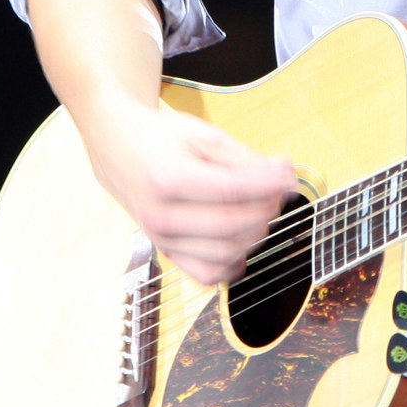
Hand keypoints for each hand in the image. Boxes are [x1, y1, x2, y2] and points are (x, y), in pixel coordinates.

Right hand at [79, 100, 295, 286]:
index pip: (231, 190)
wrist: (117, 147)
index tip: (289, 175)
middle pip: (231, 225)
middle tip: (278, 188)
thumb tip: (283, 172)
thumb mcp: (201, 134)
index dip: (268, 185)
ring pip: (224, 253)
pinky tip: (243, 240)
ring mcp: (161, 238)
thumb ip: (243, 158)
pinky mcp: (165, 252)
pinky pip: (207, 273)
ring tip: (262, 207)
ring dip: (255, 233)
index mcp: (167, 178)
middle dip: (266, 208)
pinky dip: (232, 262)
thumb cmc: (159, 138)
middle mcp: (160, 215)